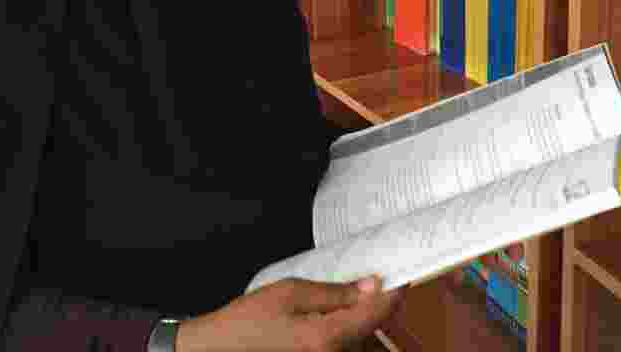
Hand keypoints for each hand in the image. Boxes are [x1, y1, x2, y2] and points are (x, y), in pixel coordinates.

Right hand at [175, 275, 406, 351]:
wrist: (220, 349)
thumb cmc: (249, 321)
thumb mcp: (291, 292)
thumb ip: (335, 292)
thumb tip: (371, 287)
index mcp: (327, 338)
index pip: (377, 314)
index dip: (394, 293)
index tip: (401, 276)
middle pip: (371, 330)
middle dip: (375, 307)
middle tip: (372, 283)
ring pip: (360, 341)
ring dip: (361, 323)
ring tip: (348, 299)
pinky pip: (344, 347)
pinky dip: (347, 333)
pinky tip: (333, 317)